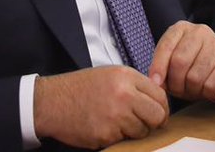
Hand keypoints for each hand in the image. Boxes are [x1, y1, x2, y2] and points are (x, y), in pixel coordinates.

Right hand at [33, 65, 168, 148]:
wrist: (52, 102)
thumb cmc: (81, 88)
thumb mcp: (110, 75)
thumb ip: (135, 85)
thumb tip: (159, 101)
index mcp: (126, 77)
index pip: (160, 95)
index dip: (162, 108)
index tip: (158, 114)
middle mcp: (123, 95)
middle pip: (157, 116)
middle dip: (154, 122)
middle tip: (145, 123)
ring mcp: (115, 116)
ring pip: (142, 131)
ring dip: (134, 131)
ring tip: (117, 122)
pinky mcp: (106, 135)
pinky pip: (123, 140)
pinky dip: (117, 137)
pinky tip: (104, 127)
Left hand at [148, 21, 214, 103]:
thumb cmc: (194, 68)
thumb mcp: (173, 64)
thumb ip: (162, 69)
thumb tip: (155, 81)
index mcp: (181, 29)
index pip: (166, 46)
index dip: (158, 67)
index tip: (156, 83)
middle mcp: (199, 31)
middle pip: (179, 62)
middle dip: (176, 83)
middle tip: (180, 90)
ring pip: (195, 76)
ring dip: (192, 90)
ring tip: (195, 89)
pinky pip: (211, 85)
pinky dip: (207, 93)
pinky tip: (209, 89)